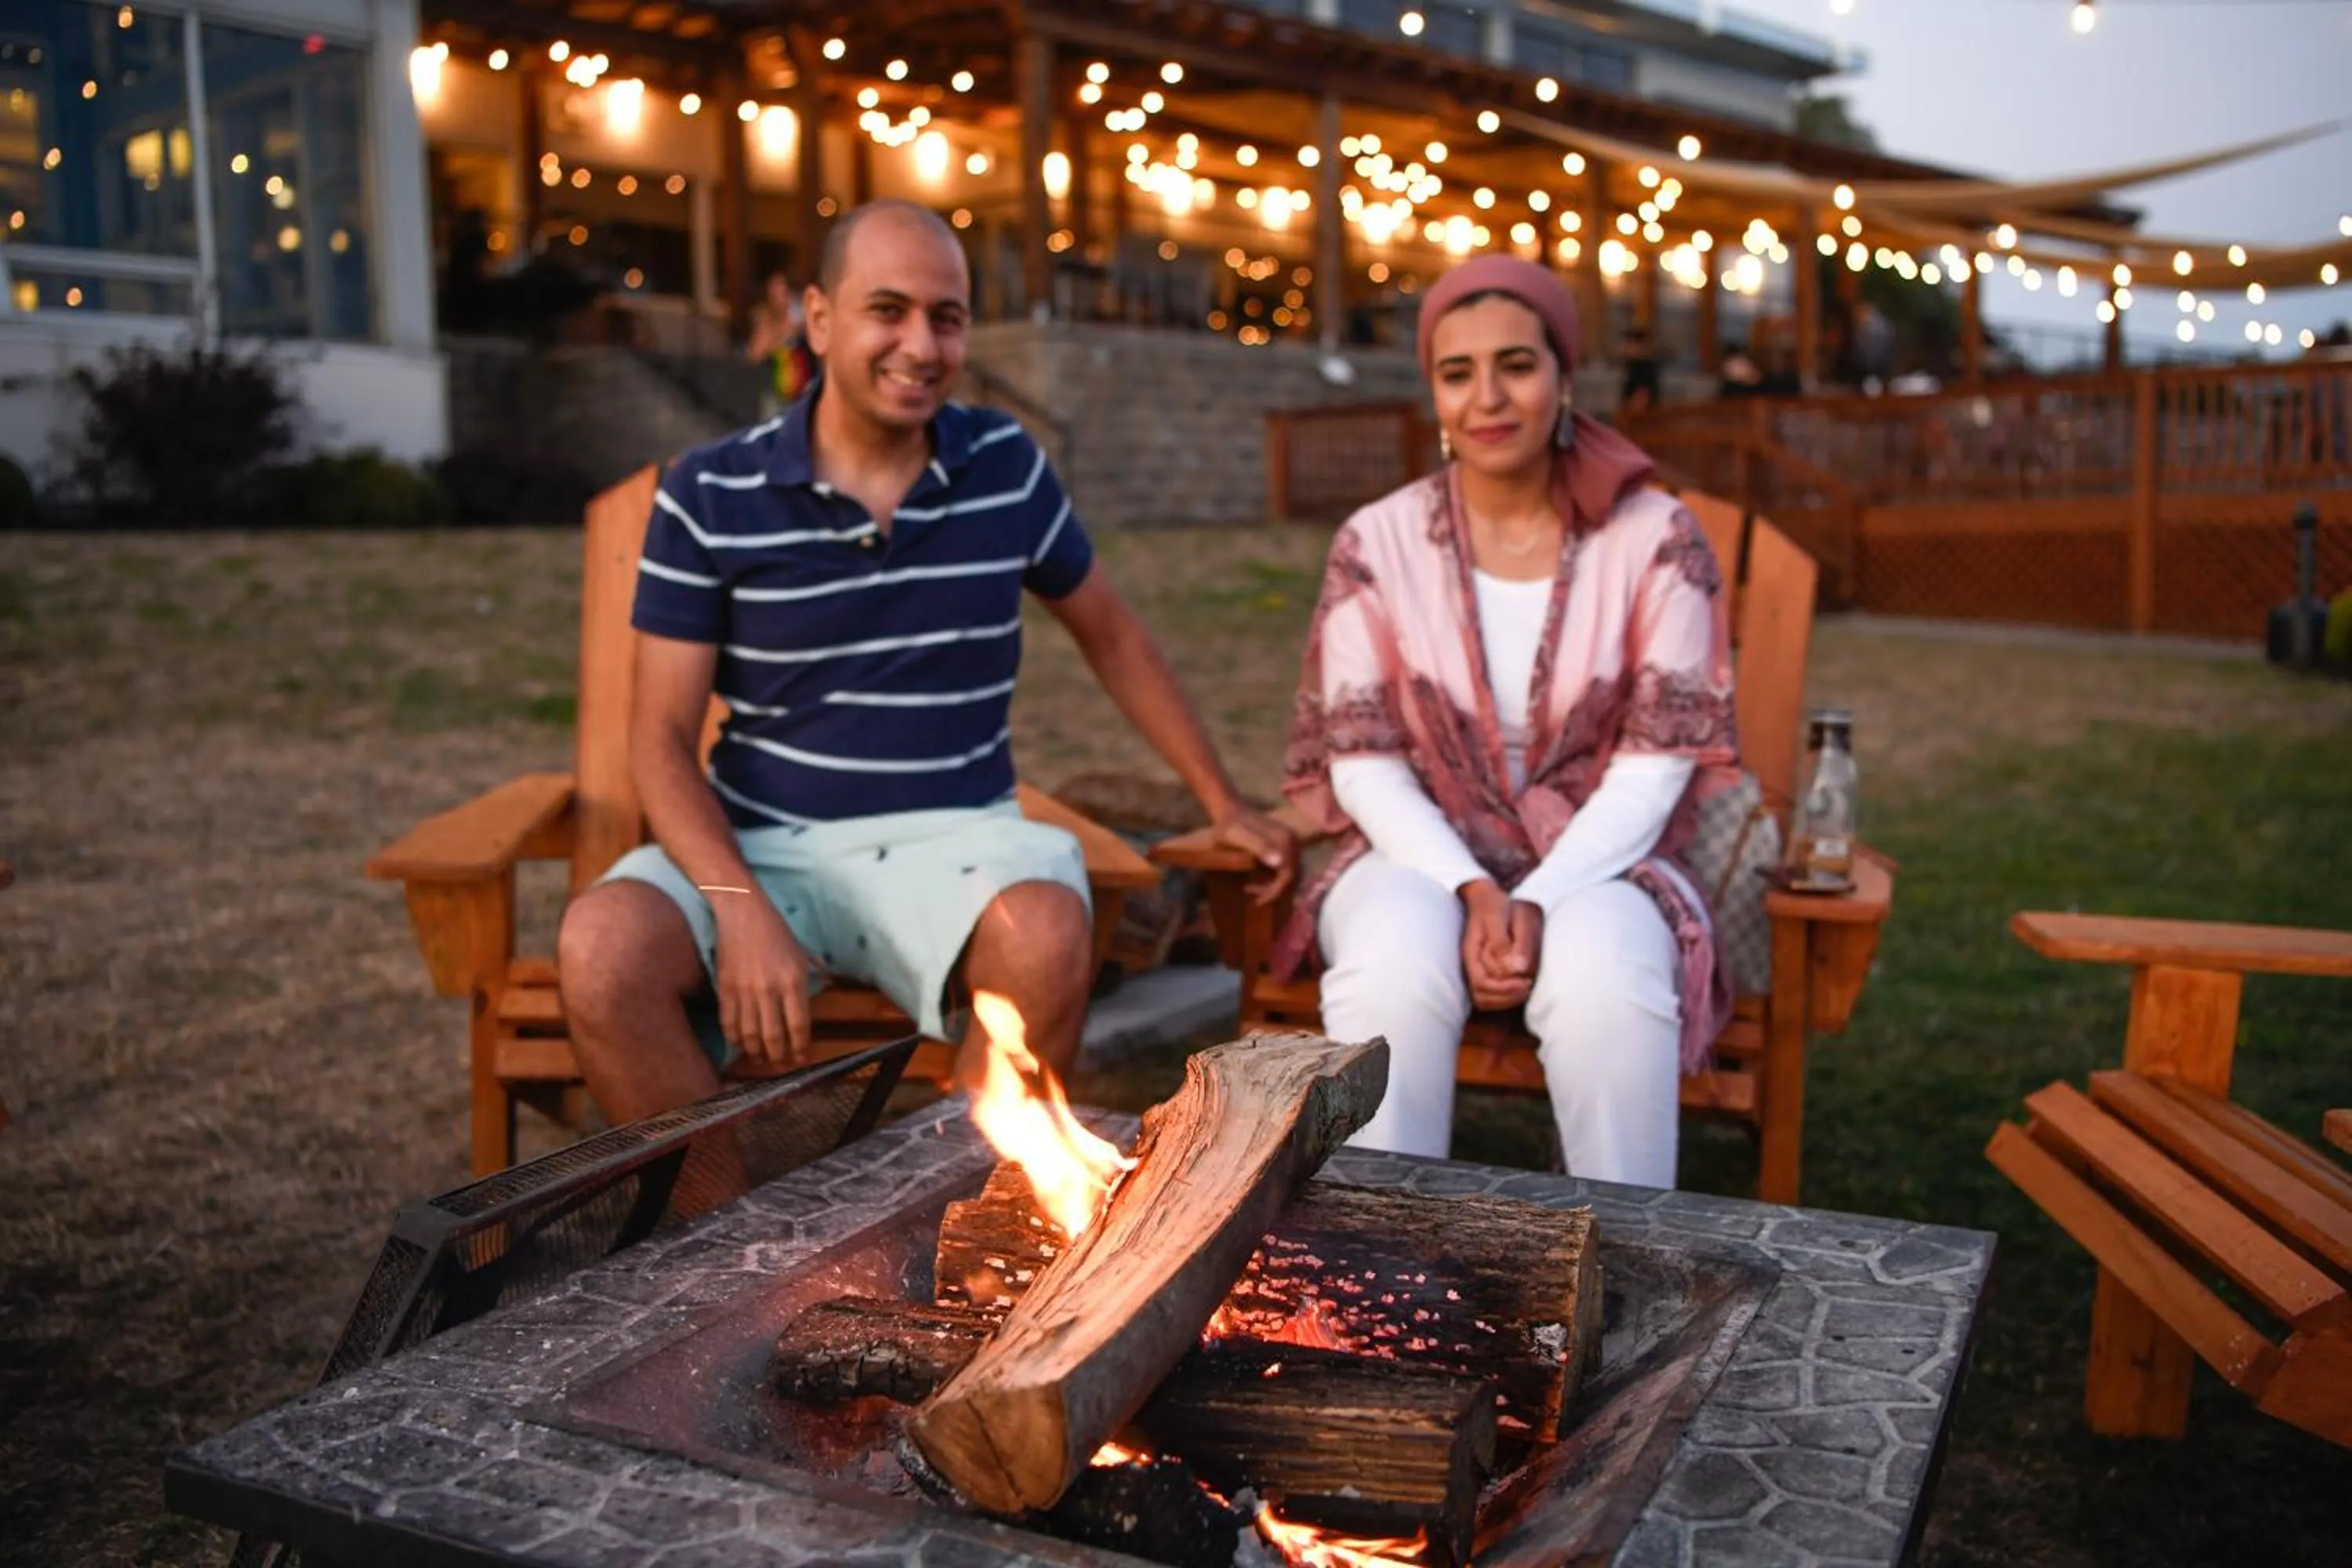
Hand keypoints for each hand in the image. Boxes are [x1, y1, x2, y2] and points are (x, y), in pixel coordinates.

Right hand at [710, 893, 811, 1066]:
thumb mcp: (801, 955)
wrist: (743, 914)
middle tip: (781, 1066)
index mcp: (793, 981)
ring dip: (756, 1053)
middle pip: (774, 1036)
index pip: (798, 1025)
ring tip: (761, 1060)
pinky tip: (740, 1045)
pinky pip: (729, 1023)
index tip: (802, 1058)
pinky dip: (734, 1039)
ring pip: (750, 1035)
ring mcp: (745, 991)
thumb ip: (809, 980)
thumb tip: (816, 1001)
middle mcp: (769, 990)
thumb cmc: (776, 932)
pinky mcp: (725, 989)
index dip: (800, 1047)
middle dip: (779, 1057)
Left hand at [1212, 804, 1297, 903]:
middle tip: (1254, 896)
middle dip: (1274, 890)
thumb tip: (1280, 863)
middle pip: (1292, 875)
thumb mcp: (1238, 836)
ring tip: (1252, 888)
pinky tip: (1258, 879)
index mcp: (1284, 841)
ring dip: (1274, 885)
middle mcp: (1293, 841)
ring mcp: (1290, 841)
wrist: (1229, 810)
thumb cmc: (1229, 825)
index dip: (1275, 891)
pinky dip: (1274, 877)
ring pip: (1290, 872)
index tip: (1258, 901)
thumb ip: (1259, 847)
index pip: (1288, 875)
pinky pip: (1286, 866)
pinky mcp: (1285, 843)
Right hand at [1460, 880, 1536, 1010]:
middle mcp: (1470, 966)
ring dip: (1507, 999)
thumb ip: (1504, 942)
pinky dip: (1505, 997)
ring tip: (1526, 987)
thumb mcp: (1499, 916)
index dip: (1504, 987)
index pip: (1482, 983)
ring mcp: (1476, 970)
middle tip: (1528, 984)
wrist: (1487, 899)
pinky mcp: (1485, 972)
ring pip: (1485, 1000)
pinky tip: (1520, 986)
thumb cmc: (1493, 905)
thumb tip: (1517, 968)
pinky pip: (1490, 996)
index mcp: (1471, 953)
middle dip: (1507, 996)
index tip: (1525, 980)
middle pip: (1482, 997)